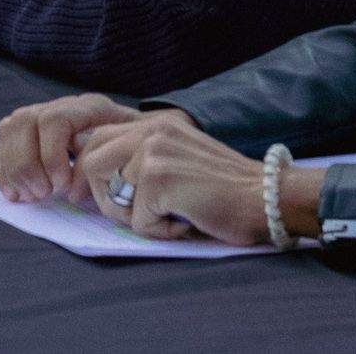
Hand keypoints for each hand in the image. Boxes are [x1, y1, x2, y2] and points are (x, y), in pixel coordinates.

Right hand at [0, 94, 146, 202]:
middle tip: (44, 194)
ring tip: (33, 195)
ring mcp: (39, 117)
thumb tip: (72, 189)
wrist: (138, 141)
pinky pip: (0, 145)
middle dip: (28, 164)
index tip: (62, 185)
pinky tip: (16, 195)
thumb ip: (100, 164)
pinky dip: (2, 172)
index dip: (51, 155)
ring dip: (14, 169)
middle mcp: (59, 106)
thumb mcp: (127, 152)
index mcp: (88, 107)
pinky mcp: (26, 136)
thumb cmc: (133, 148)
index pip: (53, 120)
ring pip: (8, 129)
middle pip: (24, 121)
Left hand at [75, 112, 322, 244]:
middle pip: (91, 160)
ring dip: (135, 217)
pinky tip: (185, 223)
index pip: (98, 137)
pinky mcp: (159, 177)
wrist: (265, 197)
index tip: (94, 196)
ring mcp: (153, 151)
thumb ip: (143, 158)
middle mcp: (151, 129)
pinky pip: (136, 220)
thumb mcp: (178, 158)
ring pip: (110, 195)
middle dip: (103, 196)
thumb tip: (95, 179)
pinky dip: (159, 232)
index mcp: (155, 123)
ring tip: (169, 217)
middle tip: (130, 214)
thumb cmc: (224, 190)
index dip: (90, 172)